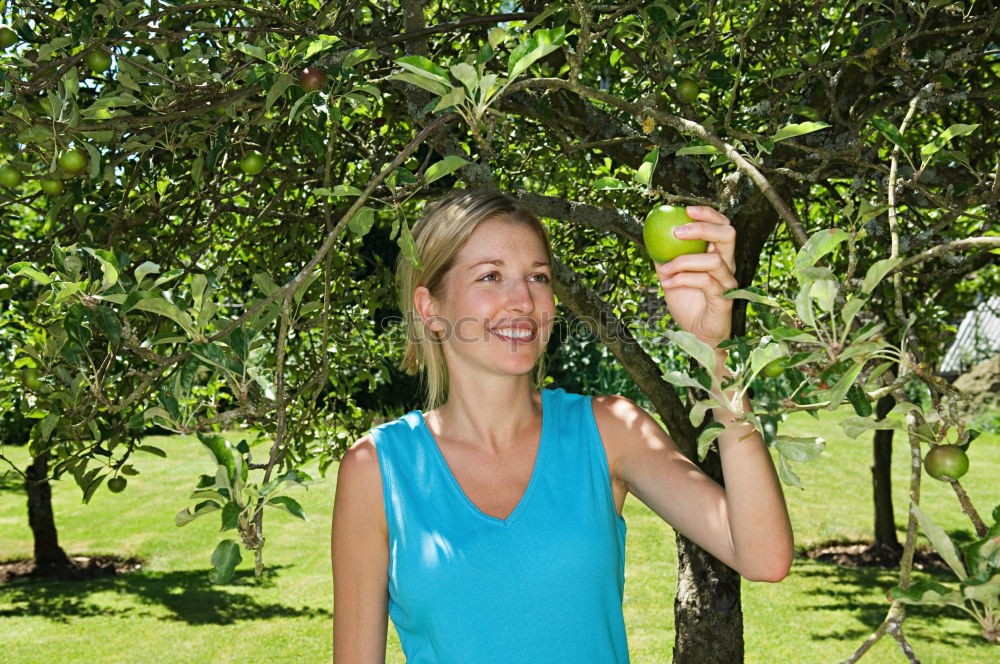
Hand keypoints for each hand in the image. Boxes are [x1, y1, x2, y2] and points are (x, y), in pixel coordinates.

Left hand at [653, 206, 737, 347]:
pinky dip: (682, 279)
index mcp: (717, 255)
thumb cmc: (688, 303)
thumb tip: (649, 236)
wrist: (697, 334)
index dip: (708, 214)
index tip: (686, 209)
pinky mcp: (724, 299)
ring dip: (683, 261)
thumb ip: (665, 257)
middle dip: (703, 228)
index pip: (721, 226)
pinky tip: (667, 283)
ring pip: (714, 260)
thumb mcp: (671, 276)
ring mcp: (727, 282)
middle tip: (677, 231)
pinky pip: (705, 282)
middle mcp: (727, 265)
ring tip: (664, 269)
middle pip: (727, 235)